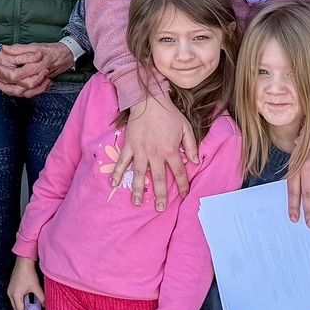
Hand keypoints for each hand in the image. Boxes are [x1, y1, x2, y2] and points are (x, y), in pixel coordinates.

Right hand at [7, 255, 43, 309]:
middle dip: (24, 307)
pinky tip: (27, 290)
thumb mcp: (36, 287)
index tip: (33, 308)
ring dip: (22, 301)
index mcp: (15, 295)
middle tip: (32, 303)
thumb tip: (45, 304)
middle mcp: (10, 293)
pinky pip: (14, 296)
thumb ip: (41, 297)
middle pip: (16, 307)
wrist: (24, 261)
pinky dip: (20, 296)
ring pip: (15, 302)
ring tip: (29, 295)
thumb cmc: (28, 273)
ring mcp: (9, 289)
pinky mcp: (11, 286)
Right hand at [108, 94, 194, 210]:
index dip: (183, 185)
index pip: (179, 172)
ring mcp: (141, 151)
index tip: (184, 195)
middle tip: (159, 209)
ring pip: (140, 175)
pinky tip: (114, 184)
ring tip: (137, 203)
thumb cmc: (169, 114)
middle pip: (160, 179)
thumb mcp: (186, 128)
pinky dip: (117, 173)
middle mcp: (156, 154)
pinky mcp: (129, 146)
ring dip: (138, 190)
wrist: (149, 101)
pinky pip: (122, 162)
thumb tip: (195, 162)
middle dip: (160, 195)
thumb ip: (192, 146)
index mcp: (171, 150)